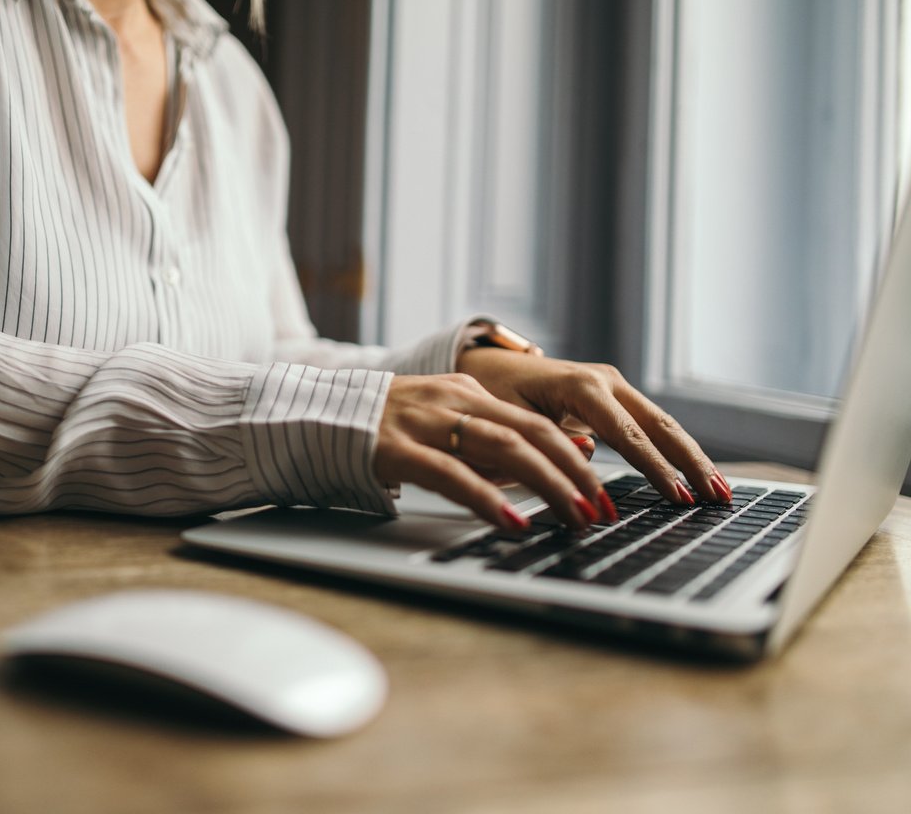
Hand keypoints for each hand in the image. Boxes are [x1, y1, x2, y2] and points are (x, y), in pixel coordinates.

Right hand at [372, 373, 615, 531]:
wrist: (311, 417)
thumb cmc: (382, 432)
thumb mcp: (444, 430)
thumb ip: (493, 446)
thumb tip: (563, 459)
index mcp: (467, 394)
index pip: (536, 422)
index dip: (576, 457)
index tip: (604, 491)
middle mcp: (451, 401)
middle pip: (530, 432)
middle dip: (574, 473)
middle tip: (602, 509)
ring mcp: (423, 422)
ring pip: (501, 447)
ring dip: (547, 484)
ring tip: (574, 516)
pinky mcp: (394, 448)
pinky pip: (450, 473)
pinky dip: (487, 498)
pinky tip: (512, 521)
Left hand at [456, 346, 731, 506]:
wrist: (490, 368)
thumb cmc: (494, 395)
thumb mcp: (512, 420)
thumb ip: (548, 439)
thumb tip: (591, 455)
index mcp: (580, 386)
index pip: (627, 434)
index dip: (654, 468)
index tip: (676, 496)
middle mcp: (605, 381)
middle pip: (659, 426)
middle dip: (691, 463)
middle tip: (717, 498)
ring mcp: (614, 386)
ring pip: (663, 424)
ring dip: (692, 458)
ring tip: (719, 492)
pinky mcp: (616, 397)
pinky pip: (651, 426)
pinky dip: (675, 451)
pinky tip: (695, 476)